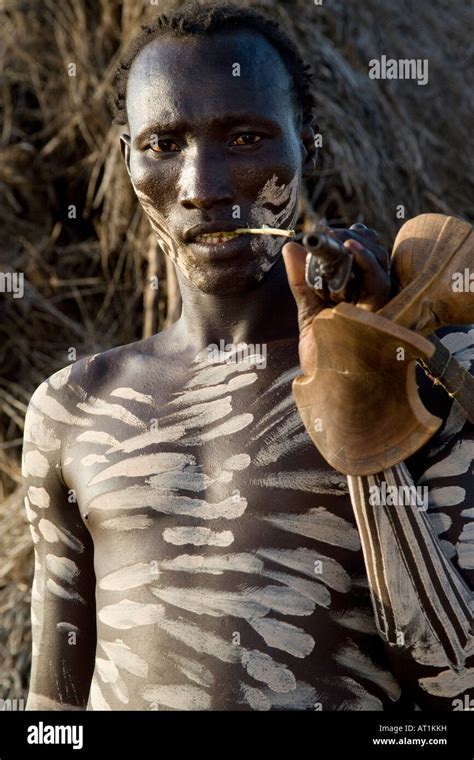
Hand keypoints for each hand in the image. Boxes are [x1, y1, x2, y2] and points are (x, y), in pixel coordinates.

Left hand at [282, 223, 391, 375]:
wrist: (325, 388)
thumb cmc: (322, 356)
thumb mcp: (308, 311)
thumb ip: (302, 280)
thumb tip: (291, 247)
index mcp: (359, 293)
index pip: (364, 255)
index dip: (352, 237)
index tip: (328, 231)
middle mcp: (373, 297)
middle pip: (375, 253)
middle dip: (354, 236)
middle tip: (329, 234)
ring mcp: (379, 304)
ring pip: (381, 261)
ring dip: (360, 242)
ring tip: (337, 237)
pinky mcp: (381, 314)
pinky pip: (380, 282)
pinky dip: (367, 261)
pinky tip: (350, 246)